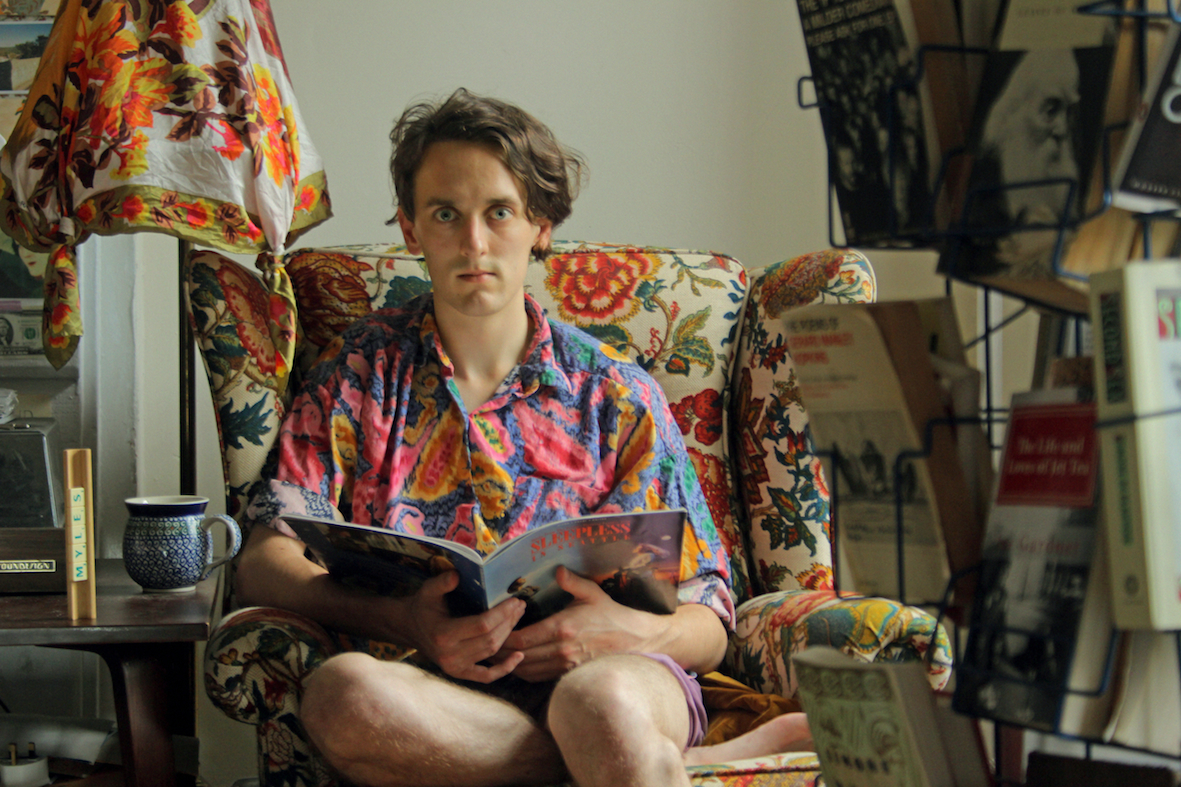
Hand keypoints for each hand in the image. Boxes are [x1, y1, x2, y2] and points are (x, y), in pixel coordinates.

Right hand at [404, 571, 527, 682]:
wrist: (410, 628)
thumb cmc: (423, 606)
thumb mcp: (428, 590)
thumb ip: (442, 582)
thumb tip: (457, 575)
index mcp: (443, 635)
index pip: (482, 625)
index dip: (502, 613)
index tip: (514, 601)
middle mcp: (450, 655)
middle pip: (490, 639)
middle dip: (509, 621)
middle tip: (520, 606)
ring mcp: (455, 667)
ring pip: (491, 652)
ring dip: (508, 634)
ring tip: (518, 616)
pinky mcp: (460, 673)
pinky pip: (486, 676)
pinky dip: (504, 669)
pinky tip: (519, 657)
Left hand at [499, 566, 661, 681]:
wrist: (632, 639)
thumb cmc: (610, 614)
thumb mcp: (592, 592)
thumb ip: (571, 581)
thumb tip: (557, 570)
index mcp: (562, 628)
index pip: (521, 639)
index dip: (503, 637)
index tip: (494, 630)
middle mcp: (560, 650)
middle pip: (519, 657)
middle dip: (500, 652)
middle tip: (487, 644)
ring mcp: (565, 665)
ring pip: (526, 671)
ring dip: (509, 664)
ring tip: (497, 654)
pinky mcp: (569, 674)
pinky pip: (539, 677)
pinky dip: (524, 672)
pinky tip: (518, 663)